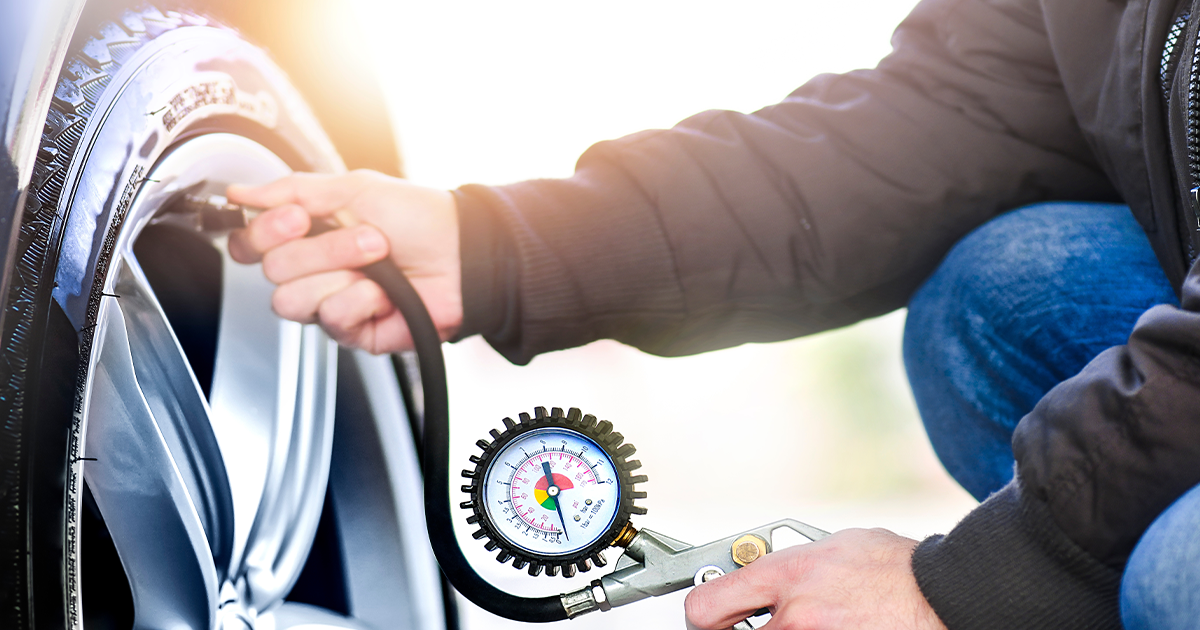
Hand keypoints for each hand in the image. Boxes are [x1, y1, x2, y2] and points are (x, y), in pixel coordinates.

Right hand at [226, 170, 460, 353]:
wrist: (462, 252)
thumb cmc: (417, 218)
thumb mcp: (354, 188)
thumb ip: (293, 190)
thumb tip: (240, 192)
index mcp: (304, 235)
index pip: (249, 243)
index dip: (264, 232)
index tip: (298, 217)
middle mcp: (311, 271)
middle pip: (273, 270)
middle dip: (323, 248)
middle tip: (366, 236)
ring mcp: (329, 302)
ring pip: (292, 300)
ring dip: (341, 272)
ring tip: (378, 263)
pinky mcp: (351, 331)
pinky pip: (331, 318)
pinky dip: (361, 300)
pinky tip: (383, 293)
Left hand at [684, 529, 946, 629]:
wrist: (943, 595)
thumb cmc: (895, 567)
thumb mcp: (831, 545)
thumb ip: (788, 564)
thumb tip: (758, 576)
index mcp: (788, 575)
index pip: (707, 605)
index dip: (701, 614)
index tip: (709, 616)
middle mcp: (795, 617)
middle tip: (750, 622)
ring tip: (816, 618)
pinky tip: (843, 624)